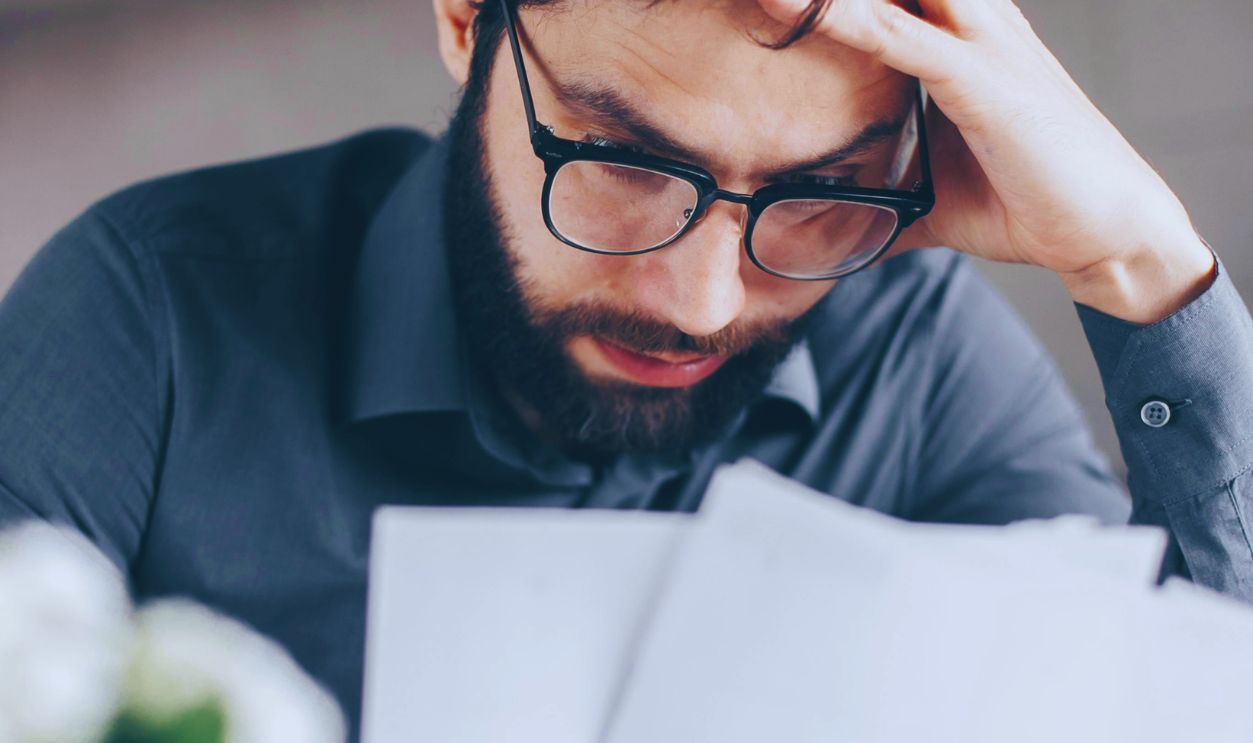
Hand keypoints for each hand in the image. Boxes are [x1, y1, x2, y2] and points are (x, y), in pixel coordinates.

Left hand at [757, 0, 1215, 321]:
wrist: (1105, 231)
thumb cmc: (1024, 201)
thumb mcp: (931, 196)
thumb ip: (878, 197)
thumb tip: (821, 224)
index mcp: (959, 38)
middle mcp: (973, 25)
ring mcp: (982, 47)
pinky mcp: (987, 83)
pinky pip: (906, 41)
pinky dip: (851, 23)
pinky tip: (801, 10)